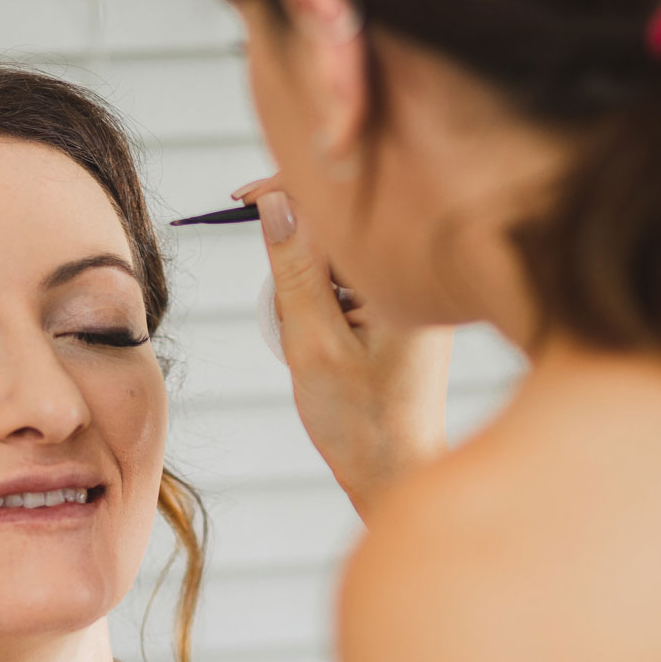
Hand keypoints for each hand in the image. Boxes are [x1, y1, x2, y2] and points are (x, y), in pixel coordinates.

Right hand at [236, 177, 452, 516]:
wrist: (398, 472)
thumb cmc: (359, 421)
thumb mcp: (312, 343)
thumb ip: (293, 269)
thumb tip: (276, 199)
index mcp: (406, 277)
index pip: (342, 205)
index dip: (287, 189)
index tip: (239, 200)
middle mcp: (422, 276)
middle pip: (343, 225)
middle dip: (297, 252)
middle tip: (281, 308)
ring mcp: (416, 292)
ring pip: (343, 254)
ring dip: (307, 281)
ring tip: (305, 338)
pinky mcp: (406, 308)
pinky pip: (354, 279)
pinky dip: (323, 298)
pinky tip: (322, 340)